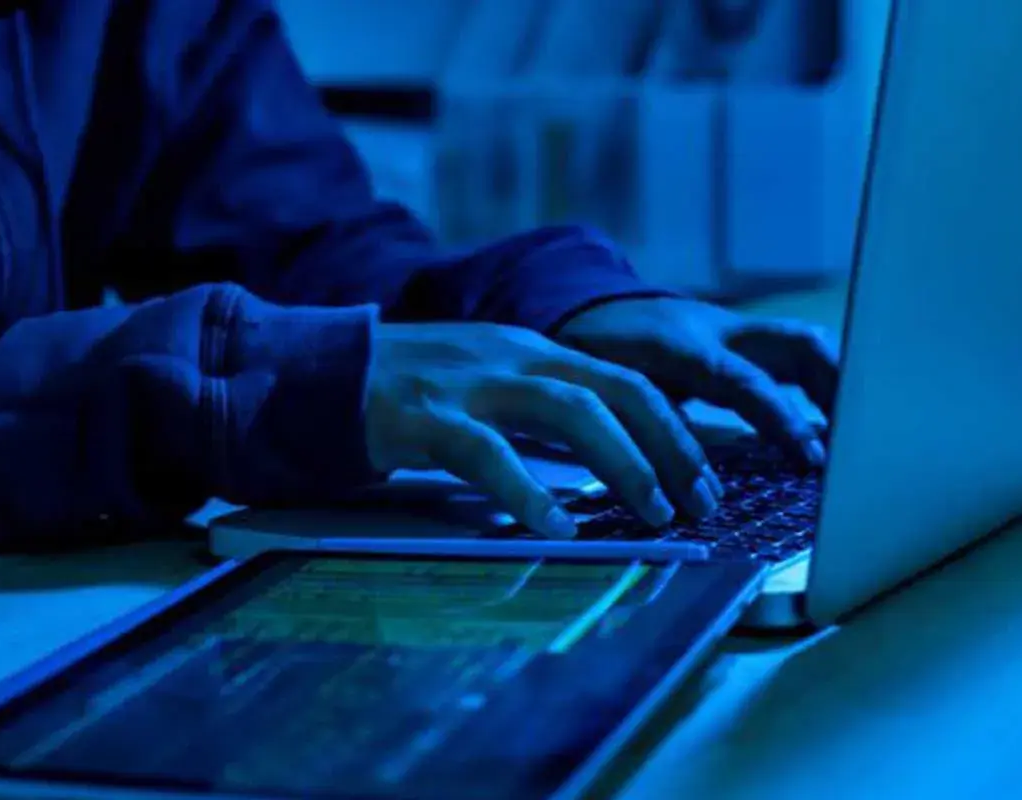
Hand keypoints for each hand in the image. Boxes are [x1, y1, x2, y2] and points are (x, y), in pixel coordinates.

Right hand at [365, 322, 723, 537]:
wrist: (318, 370)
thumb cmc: (405, 388)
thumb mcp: (485, 383)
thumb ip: (538, 408)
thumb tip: (603, 459)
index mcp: (529, 350)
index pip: (624, 379)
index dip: (673, 429)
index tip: (702, 479)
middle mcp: (510, 356)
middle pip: (614, 389)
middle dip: (669, 446)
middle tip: (700, 502)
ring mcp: (469, 382)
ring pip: (568, 410)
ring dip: (622, 462)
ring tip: (653, 511)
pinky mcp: (424, 417)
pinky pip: (487, 454)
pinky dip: (528, 491)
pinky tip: (556, 527)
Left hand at [555, 297, 838, 463]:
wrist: (589, 305)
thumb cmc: (593, 355)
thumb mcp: (604, 390)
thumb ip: (638, 425)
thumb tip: (666, 479)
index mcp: (679, 346)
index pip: (743, 380)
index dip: (780, 418)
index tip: (811, 458)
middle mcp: (718, 331)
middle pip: (796, 344)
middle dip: (836, 389)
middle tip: (861, 442)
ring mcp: (735, 330)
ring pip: (803, 344)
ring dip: (838, 385)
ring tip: (861, 436)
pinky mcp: (744, 338)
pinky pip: (792, 354)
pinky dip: (821, 385)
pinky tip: (836, 426)